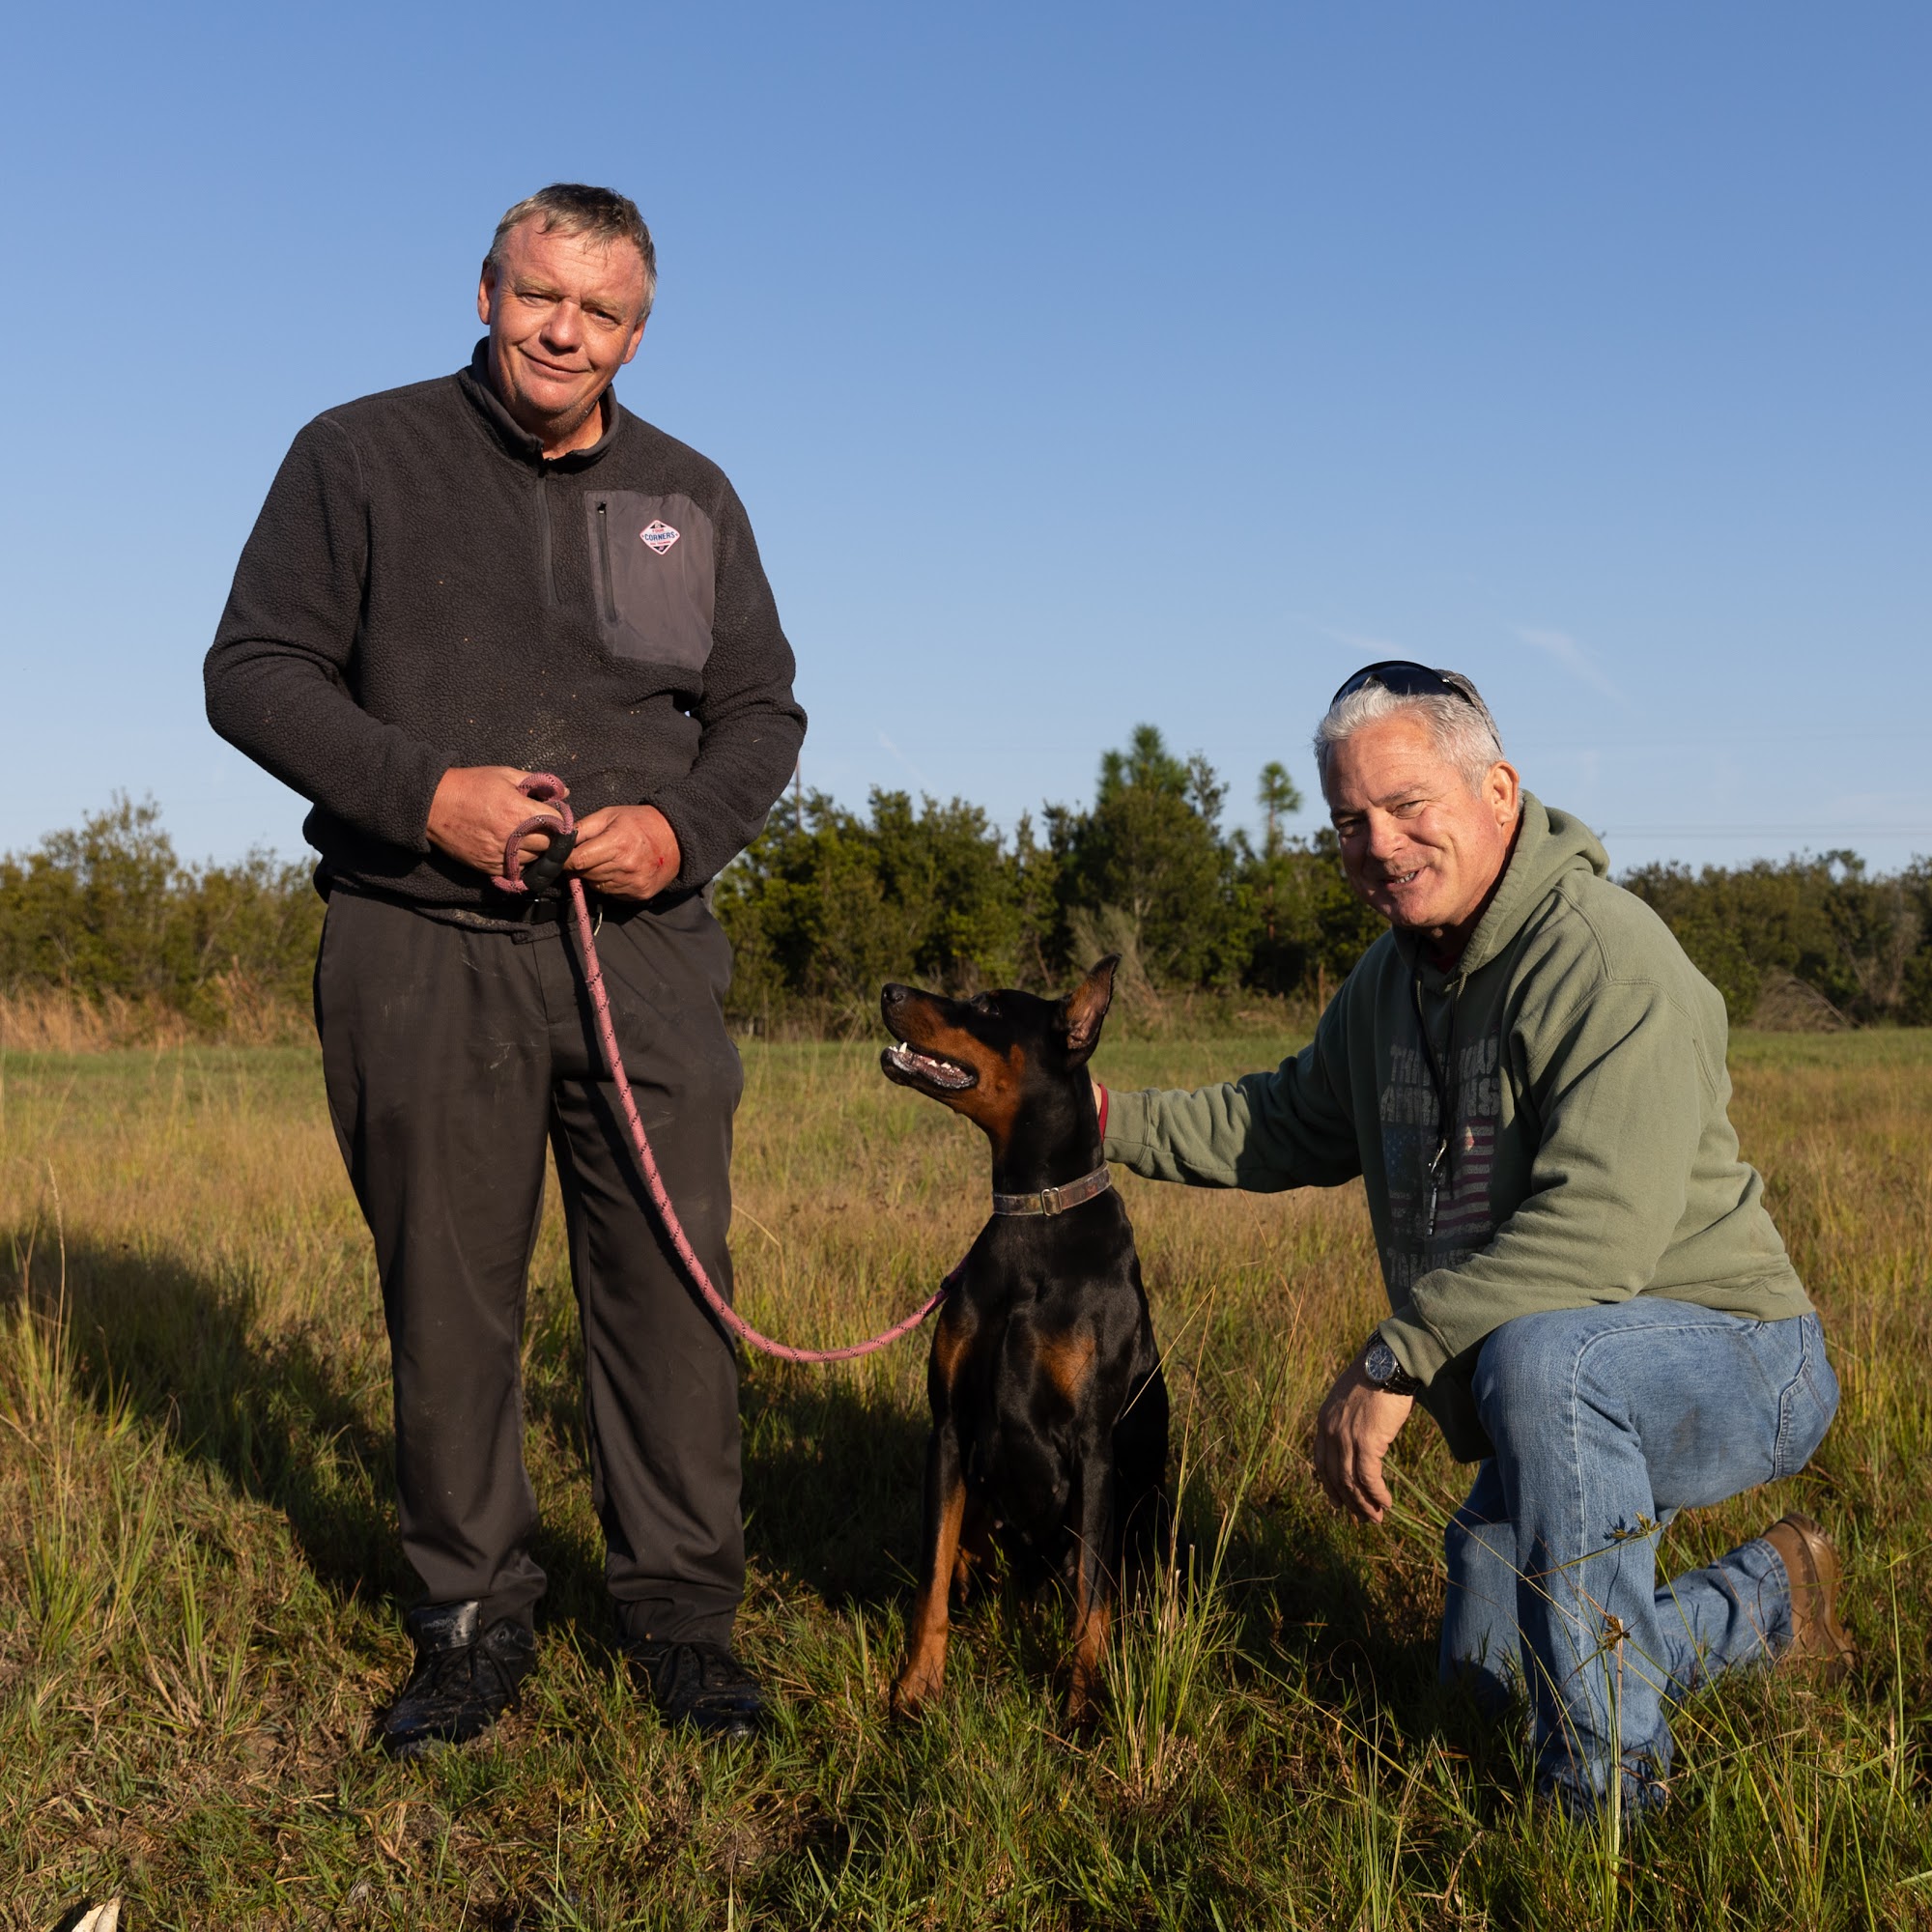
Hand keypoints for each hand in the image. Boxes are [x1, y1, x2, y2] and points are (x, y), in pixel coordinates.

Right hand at [427, 766, 563, 877]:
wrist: (434, 805)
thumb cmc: (471, 785)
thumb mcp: (505, 775)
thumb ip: (538, 782)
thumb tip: (565, 792)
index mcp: (519, 812)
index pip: (557, 824)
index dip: (560, 820)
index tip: (557, 817)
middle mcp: (512, 837)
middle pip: (549, 846)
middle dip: (551, 837)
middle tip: (544, 828)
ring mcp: (500, 855)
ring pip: (534, 859)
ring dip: (536, 850)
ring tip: (527, 836)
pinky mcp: (488, 866)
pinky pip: (515, 869)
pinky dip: (520, 860)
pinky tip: (513, 846)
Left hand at [566, 804, 681, 900]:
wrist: (675, 838)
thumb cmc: (638, 822)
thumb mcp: (609, 815)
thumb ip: (582, 827)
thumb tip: (558, 841)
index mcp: (616, 843)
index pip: (577, 860)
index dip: (565, 859)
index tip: (562, 856)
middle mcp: (625, 866)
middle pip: (585, 874)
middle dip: (581, 865)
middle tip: (590, 853)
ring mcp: (633, 883)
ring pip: (597, 885)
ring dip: (595, 875)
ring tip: (608, 860)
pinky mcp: (639, 894)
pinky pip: (611, 893)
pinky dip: (609, 883)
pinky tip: (619, 870)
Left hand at [1311, 1346, 1413, 1523]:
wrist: (1387, 1363)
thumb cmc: (1375, 1378)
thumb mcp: (1351, 1401)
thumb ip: (1347, 1422)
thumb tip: (1358, 1441)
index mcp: (1324, 1421)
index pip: (1321, 1462)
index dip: (1329, 1486)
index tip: (1338, 1502)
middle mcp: (1329, 1432)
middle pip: (1335, 1477)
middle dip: (1349, 1501)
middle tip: (1363, 1518)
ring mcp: (1346, 1438)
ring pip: (1351, 1482)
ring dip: (1364, 1504)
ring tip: (1376, 1517)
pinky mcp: (1366, 1442)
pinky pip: (1369, 1478)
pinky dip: (1377, 1494)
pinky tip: (1386, 1502)